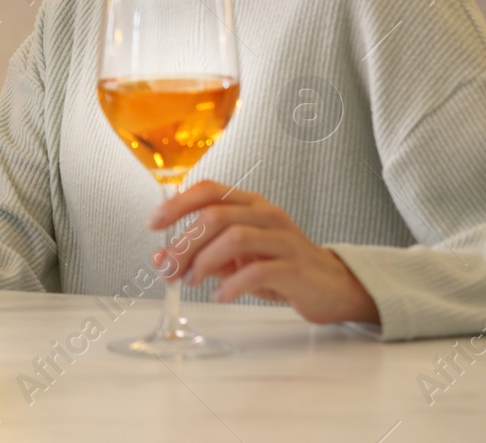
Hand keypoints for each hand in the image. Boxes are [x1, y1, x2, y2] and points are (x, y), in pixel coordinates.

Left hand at [151, 180, 379, 325]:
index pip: (208, 190)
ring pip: (235, 238)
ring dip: (204, 262)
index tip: (152, 224)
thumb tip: (160, 259)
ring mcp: (283, 239)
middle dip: (184, 244)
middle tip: (169, 269)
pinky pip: (258, 271)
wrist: (333, 287)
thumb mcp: (234, 257)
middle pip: (214, 216)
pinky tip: (219, 296)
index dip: (176, 204)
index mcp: (249, 203)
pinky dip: (231, 285)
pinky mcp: (296, 268)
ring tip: (192, 281)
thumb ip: (200, 254)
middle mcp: (266, 214)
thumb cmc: (279, 266)